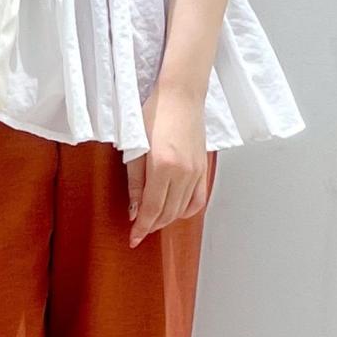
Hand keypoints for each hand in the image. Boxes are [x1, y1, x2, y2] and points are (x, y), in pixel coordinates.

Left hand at [126, 83, 211, 245]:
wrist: (180, 96)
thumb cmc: (154, 114)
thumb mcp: (135, 147)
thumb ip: (134, 181)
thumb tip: (133, 209)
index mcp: (162, 166)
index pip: (150, 209)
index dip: (141, 227)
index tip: (133, 239)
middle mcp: (182, 173)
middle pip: (167, 213)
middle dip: (151, 226)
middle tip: (139, 231)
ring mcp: (196, 172)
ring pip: (182, 209)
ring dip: (166, 219)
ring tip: (153, 221)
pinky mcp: (203, 169)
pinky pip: (197, 199)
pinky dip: (186, 210)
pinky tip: (175, 211)